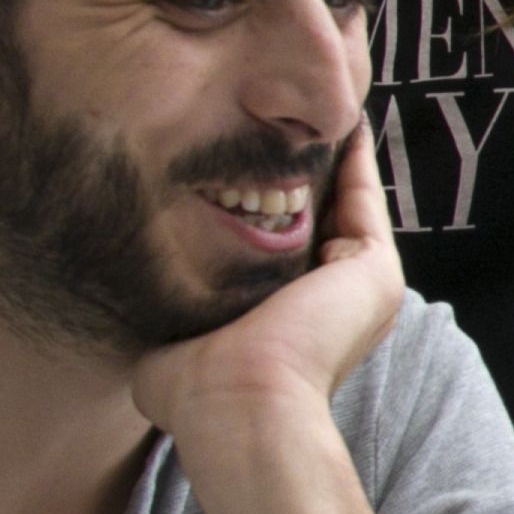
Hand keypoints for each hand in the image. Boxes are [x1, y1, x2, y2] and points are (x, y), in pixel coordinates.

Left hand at [134, 127, 406, 449]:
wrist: (238, 403)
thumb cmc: (197, 391)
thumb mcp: (169, 350)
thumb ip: (165, 325)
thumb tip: (140, 328)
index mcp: (291, 323)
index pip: (287, 252)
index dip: (268, 209)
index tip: (244, 163)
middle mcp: (333, 303)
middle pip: (322, 223)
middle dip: (304, 177)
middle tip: (282, 124)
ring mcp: (360, 286)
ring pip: (347, 207)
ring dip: (333, 159)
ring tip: (310, 111)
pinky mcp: (373, 268)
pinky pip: (363, 199)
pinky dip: (355, 158)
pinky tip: (341, 120)